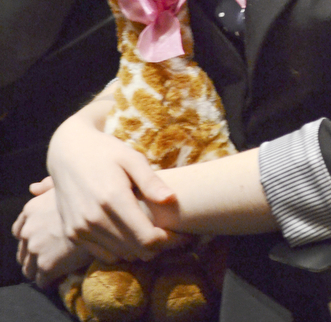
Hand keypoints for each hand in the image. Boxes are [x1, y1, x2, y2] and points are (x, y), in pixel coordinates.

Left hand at [12, 187, 89, 288]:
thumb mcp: (66, 184)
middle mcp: (28, 229)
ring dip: (40, 270)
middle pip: (23, 252)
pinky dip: (50, 281)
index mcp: (30, 210)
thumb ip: (47, 185)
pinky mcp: (46, 265)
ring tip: (57, 269)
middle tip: (52, 256)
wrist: (104, 214)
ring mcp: (36, 248)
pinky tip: (62, 276)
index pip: (18, 231)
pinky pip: (42, 281)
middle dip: (34, 255)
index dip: (30, 237)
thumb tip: (32, 188)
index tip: (43, 240)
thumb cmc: (88, 194)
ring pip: (29, 269)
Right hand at [47, 110, 181, 263]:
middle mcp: (94, 218)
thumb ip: (150, 181)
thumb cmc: (105, 151)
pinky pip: (103, 255)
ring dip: (140, 250)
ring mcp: (81, 229)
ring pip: (121, 256)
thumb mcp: (131, 157)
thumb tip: (171, 199)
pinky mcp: (73, 234)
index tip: (184, 235)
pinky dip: (120, 251)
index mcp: (113, 198)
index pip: (146, 238)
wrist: (68, 152)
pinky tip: (130, 235)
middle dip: (159, 247)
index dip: (169, 241)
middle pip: (136, 251)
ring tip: (153, 234)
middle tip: (173, 236)